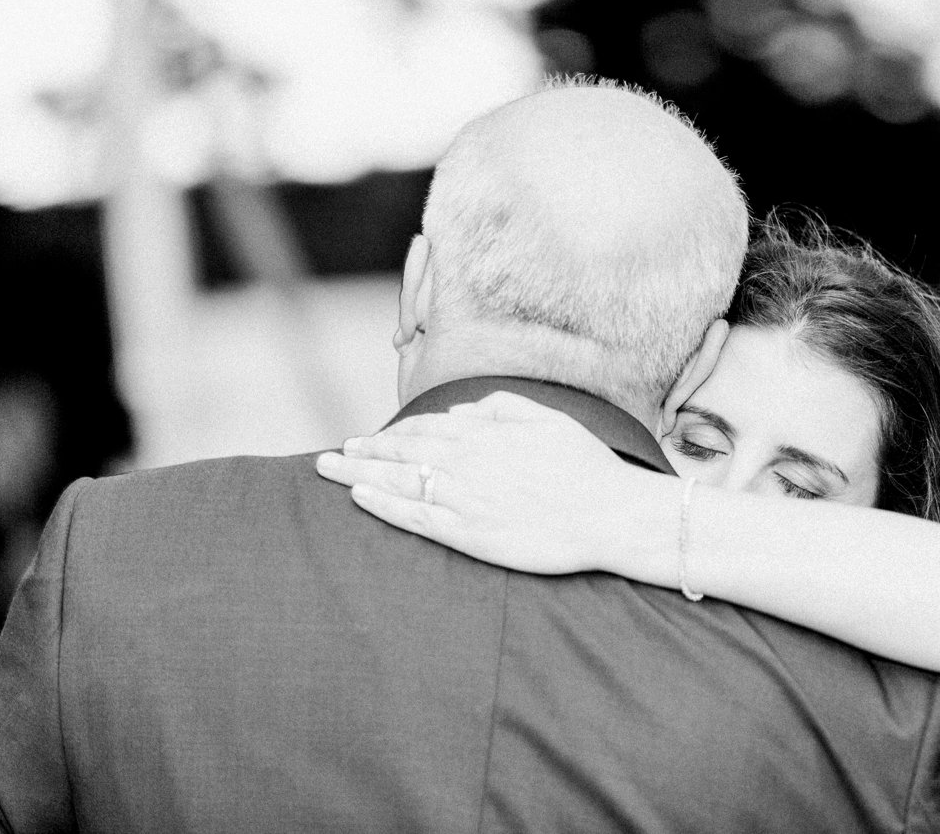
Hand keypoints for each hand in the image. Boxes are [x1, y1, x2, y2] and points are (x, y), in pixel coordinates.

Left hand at [316, 391, 660, 574]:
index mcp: (484, 433)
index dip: (390, 434)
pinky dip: (383, 505)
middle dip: (362, 453)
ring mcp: (463, 498)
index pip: (423, 429)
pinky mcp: (468, 533)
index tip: (367, 439)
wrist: (609, 514)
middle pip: (400, 453)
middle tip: (331, 457)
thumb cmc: (584, 466)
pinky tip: (360, 499)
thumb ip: (500, 407)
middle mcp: (466, 461)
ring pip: (398, 481)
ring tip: (330, 472)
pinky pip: (414, 517)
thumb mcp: (547, 418)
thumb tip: (462, 408)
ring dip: (359, 475)